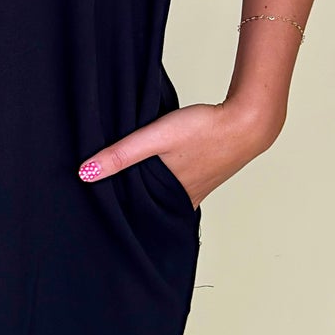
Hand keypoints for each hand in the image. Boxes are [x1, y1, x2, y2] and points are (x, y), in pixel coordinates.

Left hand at [76, 100, 281, 208]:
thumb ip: (122, 154)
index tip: (95, 213)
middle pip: (148, 205)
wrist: (249, 121)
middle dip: (128, 204)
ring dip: (146, 191)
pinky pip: (178, 184)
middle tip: (101, 202)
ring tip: (123, 187)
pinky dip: (164, 181)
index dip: (116, 212)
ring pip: (163, 195)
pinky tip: (157, 171)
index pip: (135, 213)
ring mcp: (197, 187)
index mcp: (170, 198)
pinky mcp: (206, 173)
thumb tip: (85, 173)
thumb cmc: (205, 129)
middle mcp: (184, 199)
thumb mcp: (156, 138)